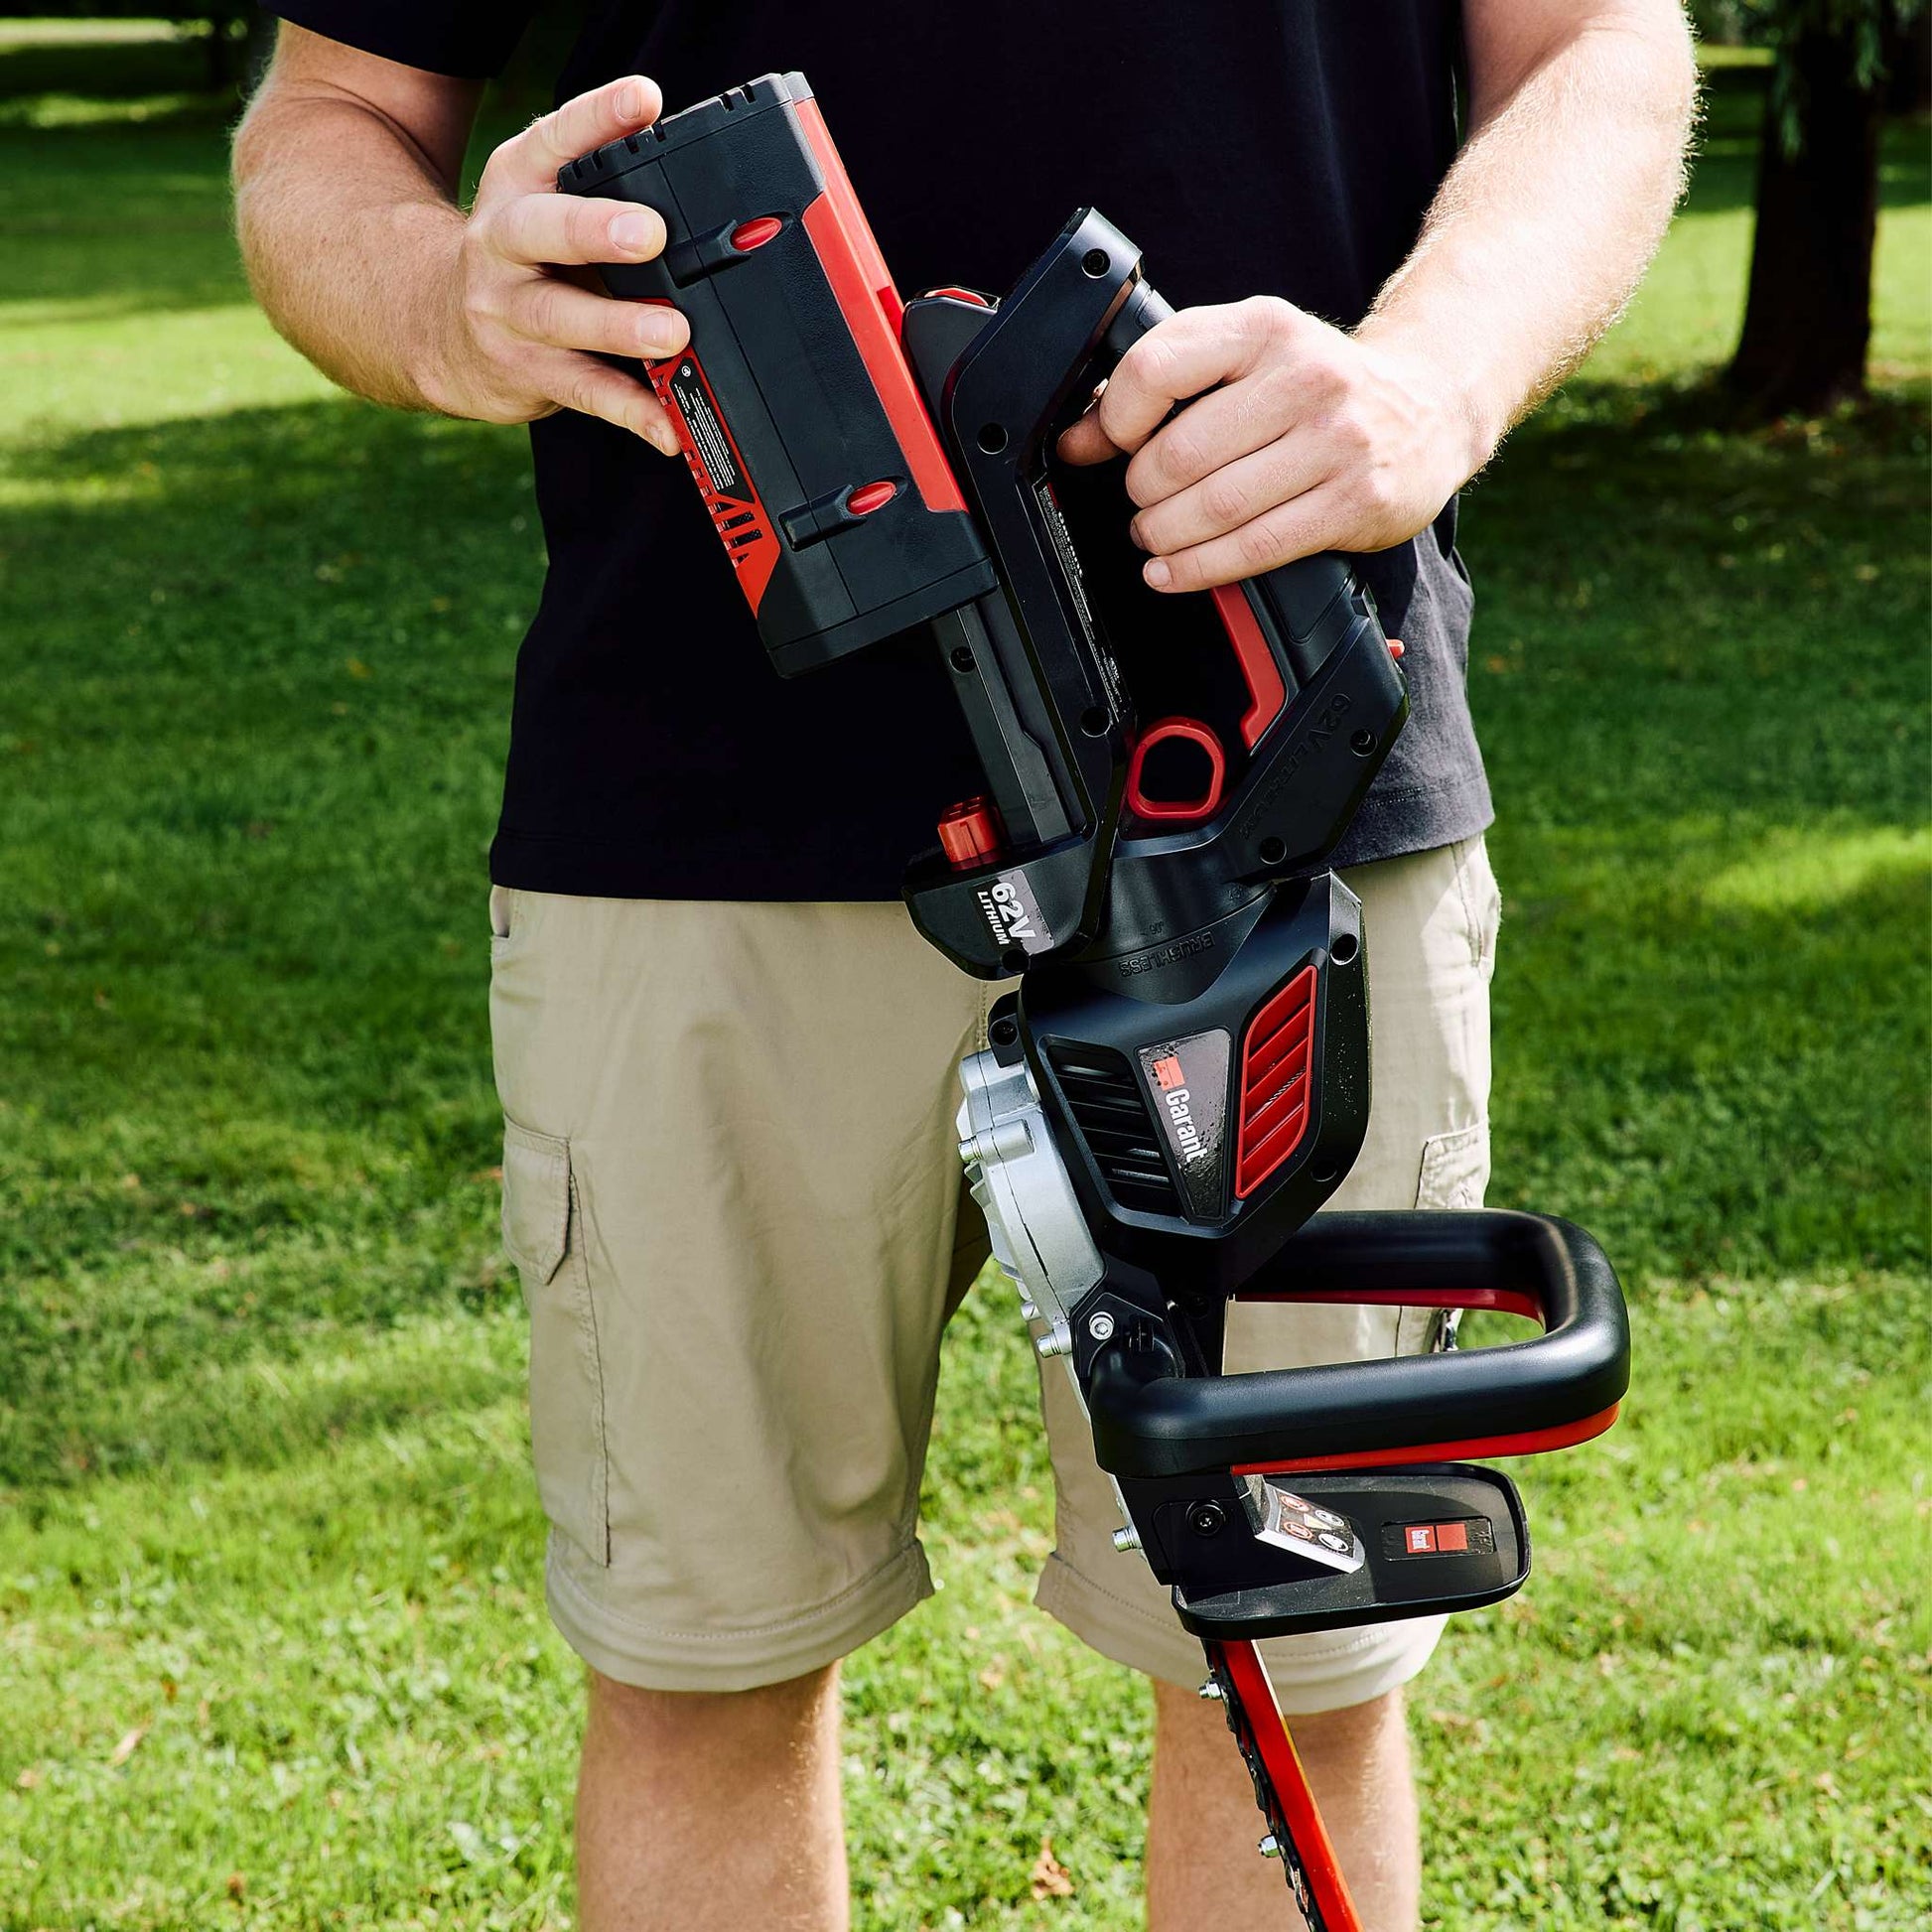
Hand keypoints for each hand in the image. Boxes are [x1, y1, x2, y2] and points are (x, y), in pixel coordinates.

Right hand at [423, 75, 690, 451]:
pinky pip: (585, 393)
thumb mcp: (540, 196)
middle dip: (594, 229)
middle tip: (650, 232)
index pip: (556, 138)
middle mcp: (503, 243)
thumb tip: (672, 147)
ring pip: (563, 319)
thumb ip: (601, 174)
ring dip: (619, 326)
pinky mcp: (527, 372)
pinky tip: (671, 425)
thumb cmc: (516, 257)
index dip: (599, 116)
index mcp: (517, 184)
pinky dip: (633, 412)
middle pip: (543, 230)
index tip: (644, 100)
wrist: (428, 323)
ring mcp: (510, 313)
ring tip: (672, 333)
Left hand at [1057, 297, 1484, 592]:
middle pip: (1180, 453)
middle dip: (1141, 492)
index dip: (1113, 419)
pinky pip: (1256, 547)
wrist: (1429, 406)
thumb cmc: (1320, 386)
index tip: (1103, 446)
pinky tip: (1173, 571)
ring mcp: (1337, 442)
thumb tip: (1081, 434)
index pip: (1157, 370)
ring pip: (1215, 506)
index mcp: (1265, 329)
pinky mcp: (1356, 501)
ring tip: (1153, 537)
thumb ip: (1170, 379)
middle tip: (1139, 504)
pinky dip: (1199, 569)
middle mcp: (1306, 379)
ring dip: (1164, 535)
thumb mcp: (1251, 353)